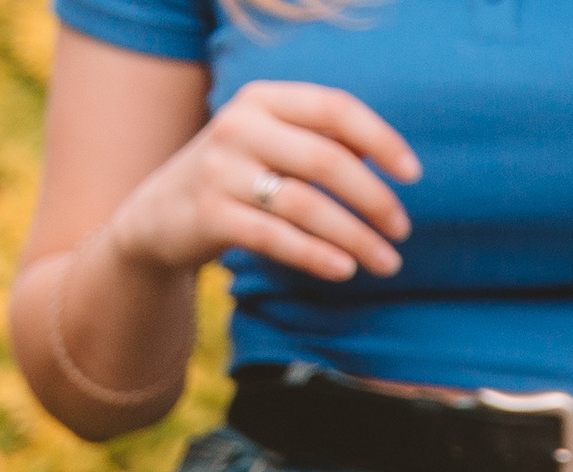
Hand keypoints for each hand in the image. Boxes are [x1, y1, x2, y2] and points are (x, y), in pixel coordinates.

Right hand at [103, 80, 417, 286]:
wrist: (159, 216)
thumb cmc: (237, 180)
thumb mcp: (273, 148)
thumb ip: (319, 143)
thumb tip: (378, 155)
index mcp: (263, 100)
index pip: (334, 108)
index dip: (381, 139)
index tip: (414, 175)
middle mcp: (239, 127)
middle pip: (326, 160)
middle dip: (374, 199)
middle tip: (403, 231)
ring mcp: (220, 170)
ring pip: (306, 204)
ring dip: (356, 237)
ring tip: (387, 262)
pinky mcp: (210, 215)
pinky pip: (276, 238)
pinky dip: (317, 256)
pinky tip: (345, 269)